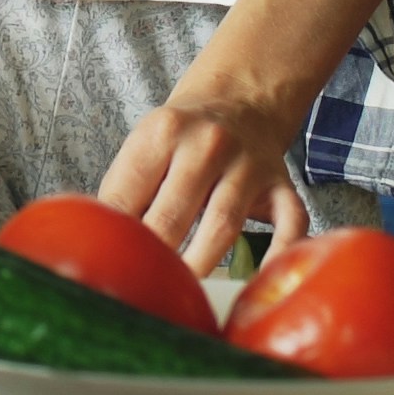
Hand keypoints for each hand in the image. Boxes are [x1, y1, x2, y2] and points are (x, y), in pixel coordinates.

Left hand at [97, 81, 309, 271]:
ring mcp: (248, 165)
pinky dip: (279, 252)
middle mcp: (208, 144)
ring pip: (222, 223)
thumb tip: (103, 243)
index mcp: (163, 132)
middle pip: (172, 214)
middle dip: (155, 256)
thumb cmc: (183, 137)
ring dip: (199, 263)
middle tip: (141, 288)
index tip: (110, 266)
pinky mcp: (283, 186)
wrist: (242, 101)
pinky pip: (289, 223)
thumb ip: (124, 189)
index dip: (117, 235)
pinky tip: (261, 281)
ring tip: (181, 293)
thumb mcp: (145, 144)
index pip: (129, 193)